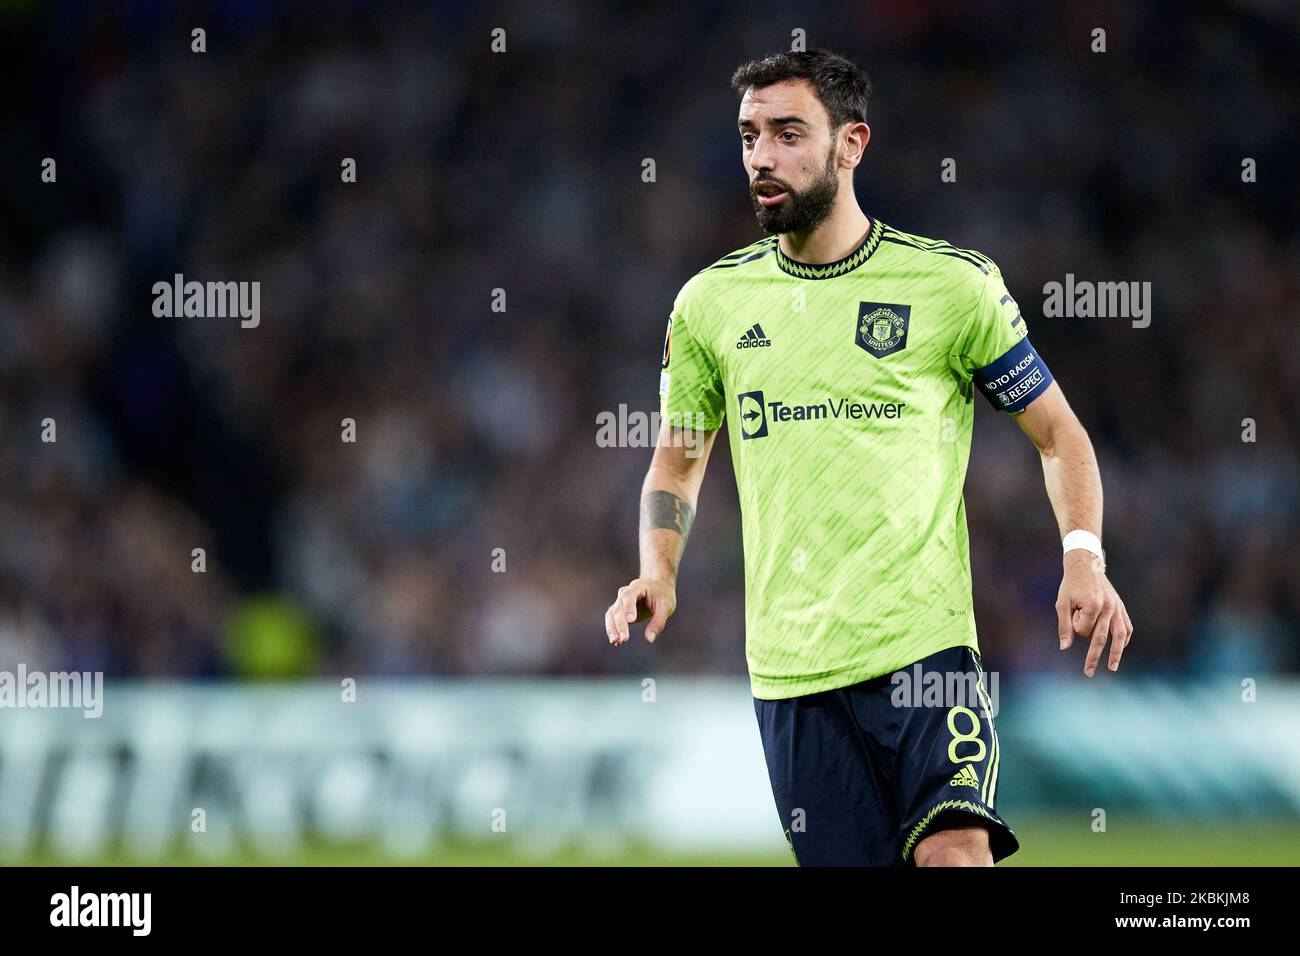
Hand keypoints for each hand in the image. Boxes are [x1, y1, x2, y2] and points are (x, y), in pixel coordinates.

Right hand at [604, 577, 675, 645]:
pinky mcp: (619, 610)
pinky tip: (616, 642)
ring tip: (615, 642)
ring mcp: (620, 601)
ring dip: (612, 628)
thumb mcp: (666, 607)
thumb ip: (658, 622)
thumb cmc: (663, 596)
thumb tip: (649, 640)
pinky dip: (612, 630)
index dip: (629, 607)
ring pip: (611, 614)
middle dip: (620, 623)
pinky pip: (611, 619)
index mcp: (638, 587)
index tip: (631, 621)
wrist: (658, 588)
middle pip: (619, 607)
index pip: (629, 595)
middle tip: (624, 639)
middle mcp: (625, 593)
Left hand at [1056, 550, 1132, 676]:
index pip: (1083, 629)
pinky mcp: (1121, 607)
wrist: (1085, 565)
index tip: (1072, 614)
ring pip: (1120, 635)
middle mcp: (1108, 607)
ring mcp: (1117, 607)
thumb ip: (1064, 626)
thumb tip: (1064, 648)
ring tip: (1112, 668)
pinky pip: (1126, 626)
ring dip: (1116, 653)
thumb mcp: (1062, 603)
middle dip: (1094, 657)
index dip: (1075, 626)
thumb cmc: (1071, 585)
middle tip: (1087, 673)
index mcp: (1093, 605)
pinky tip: (1120, 649)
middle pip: (1102, 638)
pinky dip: (1124, 639)